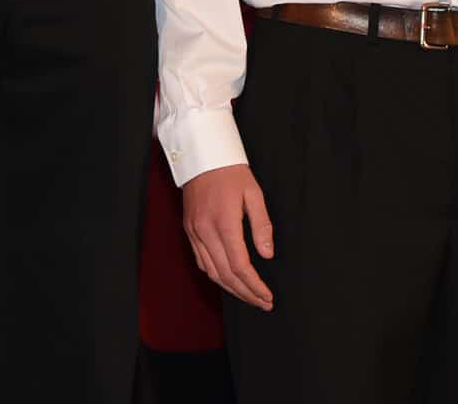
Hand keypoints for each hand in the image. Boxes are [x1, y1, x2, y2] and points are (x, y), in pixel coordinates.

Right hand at [181, 164, 274, 309]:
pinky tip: (228, 279)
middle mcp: (205, 231)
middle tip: (263, 303)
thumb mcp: (254, 194)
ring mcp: (194, 232)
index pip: (240, 266)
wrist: (202, 155)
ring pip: (211, 272)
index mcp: (224, 223)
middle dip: (246, 293)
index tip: (268, 296)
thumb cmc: (231, 172)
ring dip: (231, 289)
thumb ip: (262, 225)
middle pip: (226, 275)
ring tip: (249, 296)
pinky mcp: (189, 230)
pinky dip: (215, 275)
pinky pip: (201, 261)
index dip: (255, 286)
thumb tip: (267, 254)